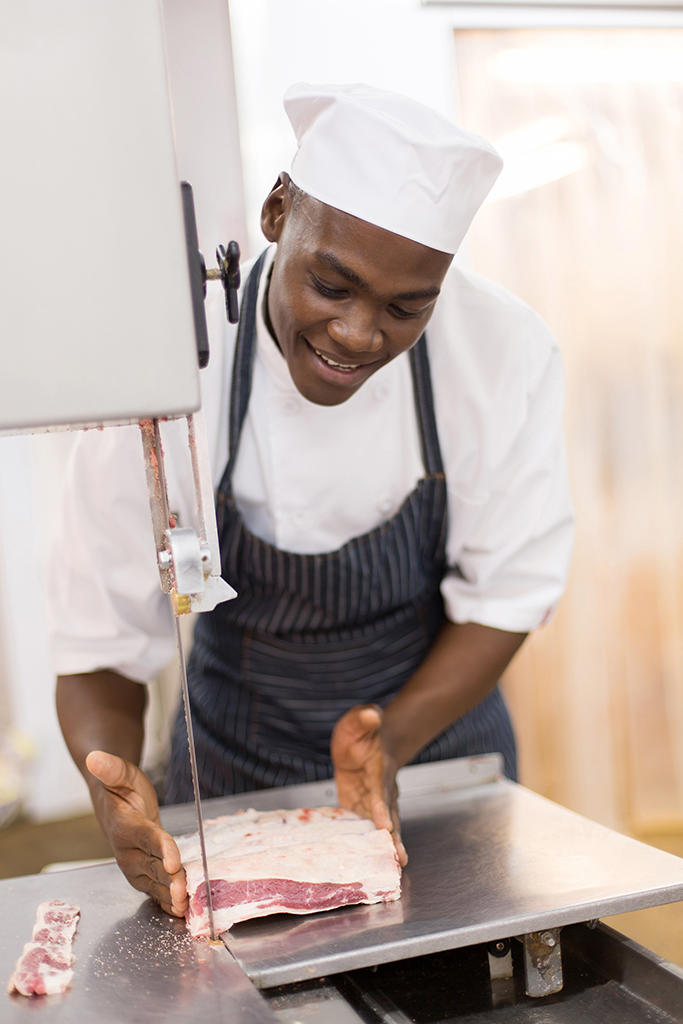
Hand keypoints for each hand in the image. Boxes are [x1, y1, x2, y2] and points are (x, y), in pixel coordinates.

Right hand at [85, 750, 186, 916]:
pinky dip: (166, 900)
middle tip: (184, 895)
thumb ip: (110, 768)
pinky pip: (155, 888)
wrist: (113, 805)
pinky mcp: (142, 873)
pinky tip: (179, 911)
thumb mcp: (119, 773)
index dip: (161, 850)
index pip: (147, 839)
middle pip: (153, 866)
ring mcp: (135, 865)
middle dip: (169, 882)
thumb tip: (94, 757)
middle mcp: (128, 851)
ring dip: (169, 895)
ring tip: (185, 907)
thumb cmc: (120, 787)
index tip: (174, 863)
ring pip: (155, 882)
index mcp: (125, 826)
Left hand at [331, 705, 407, 866]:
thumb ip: (364, 718)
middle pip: (389, 813)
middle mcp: (381, 787)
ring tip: (396, 864)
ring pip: (382, 825)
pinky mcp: (362, 808)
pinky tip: (371, 861)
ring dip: (388, 844)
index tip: (385, 824)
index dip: (381, 806)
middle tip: (399, 856)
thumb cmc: (363, 730)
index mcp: (379, 766)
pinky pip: (366, 827)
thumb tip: (371, 714)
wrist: (367, 742)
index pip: (379, 788)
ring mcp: (373, 800)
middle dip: (394, 835)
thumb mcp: (359, 719)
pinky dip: (369, 844)